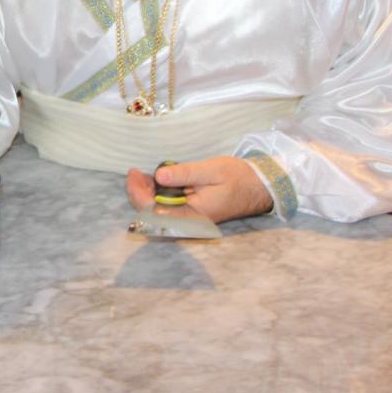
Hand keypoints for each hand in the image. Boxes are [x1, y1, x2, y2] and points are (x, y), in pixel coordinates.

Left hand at [126, 156, 272, 222]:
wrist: (258, 187)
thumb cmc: (237, 178)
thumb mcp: (211, 171)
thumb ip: (185, 174)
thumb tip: (159, 176)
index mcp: (192, 215)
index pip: (154, 210)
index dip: (138, 193)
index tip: (133, 173)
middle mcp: (187, 221)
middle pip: (152, 212)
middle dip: (139, 192)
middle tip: (135, 171)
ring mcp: (188, 217)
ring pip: (158, 209)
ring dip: (147, 192)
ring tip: (142, 174)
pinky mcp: (190, 212)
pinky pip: (167, 206)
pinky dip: (158, 193)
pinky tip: (155, 180)